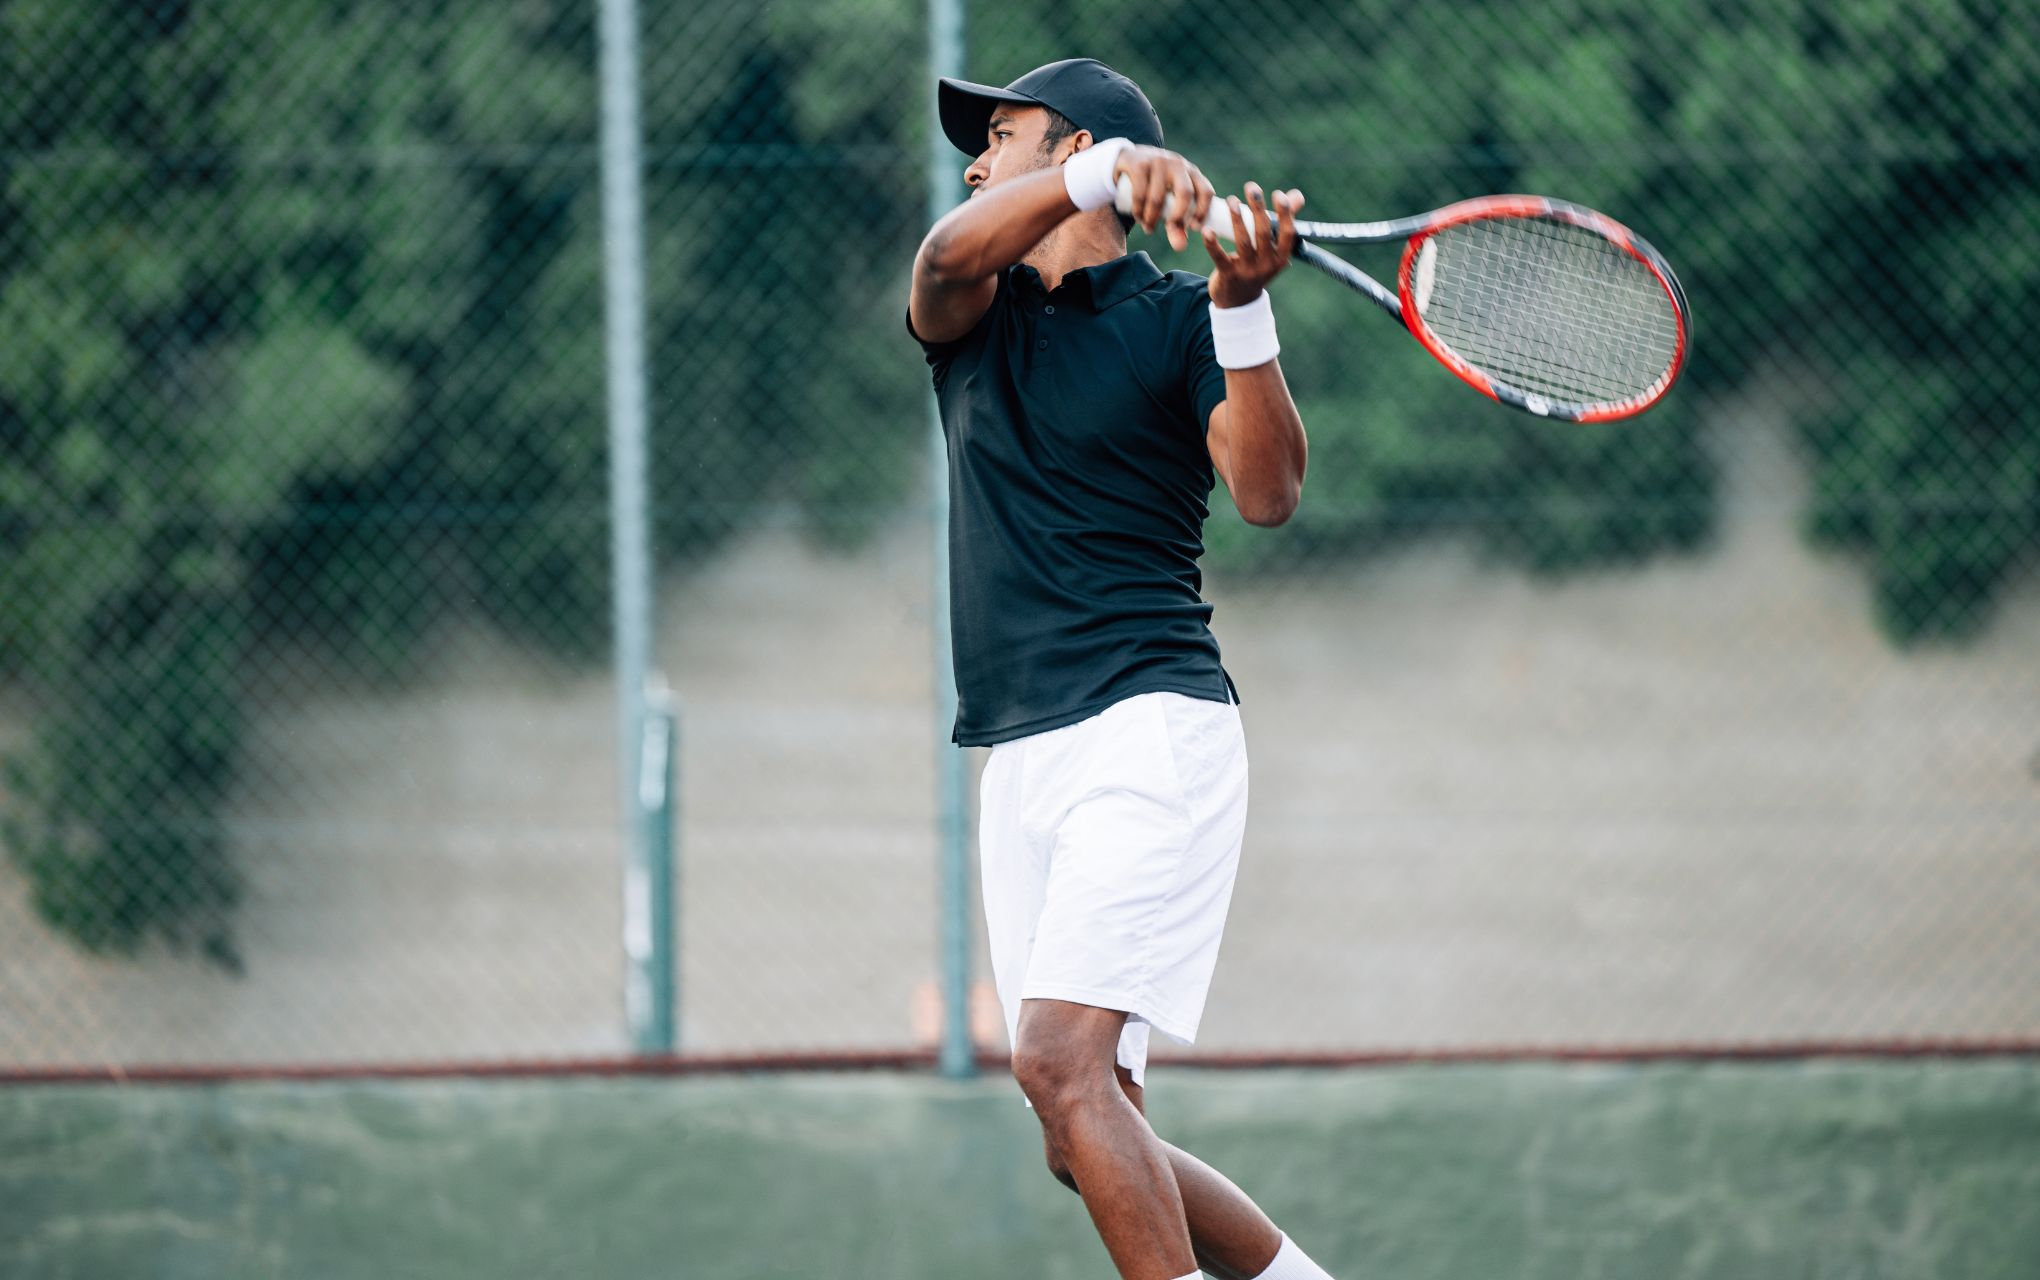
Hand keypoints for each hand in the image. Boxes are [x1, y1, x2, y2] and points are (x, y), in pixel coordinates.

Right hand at [1111, 145, 1214, 251]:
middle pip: (1185, 193)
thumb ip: (1176, 225)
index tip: (1194, 228)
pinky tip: (1139, 217)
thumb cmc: (1156, 185)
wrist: (1130, 159)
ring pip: (1158, 197)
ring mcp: (1158, 162)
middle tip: (1170, 229)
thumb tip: (1180, 247)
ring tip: (1148, 228)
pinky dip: (1138, 210)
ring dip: (1152, 218)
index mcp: (1192, 173)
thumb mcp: (1169, 201)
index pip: (1206, 191)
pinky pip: (1140, 193)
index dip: (1203, 211)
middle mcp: (1178, 164)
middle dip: (1178, 216)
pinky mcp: (1139, 164)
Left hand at [1204, 183, 1304, 308]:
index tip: (1278, 194)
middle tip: (1252, 188)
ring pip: (1243, 242)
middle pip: (1264, 233)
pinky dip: (1212, 244)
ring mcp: (1247, 271)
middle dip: (1258, 208)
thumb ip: (1283, 221)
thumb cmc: (1257, 267)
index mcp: (1281, 258)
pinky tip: (1208, 230)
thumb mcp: (1273, 250)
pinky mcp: (1228, 275)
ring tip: (1232, 200)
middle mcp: (1266, 265)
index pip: (1288, 234)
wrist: (1238, 302)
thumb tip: (1297, 195)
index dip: (1285, 213)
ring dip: (1237, 219)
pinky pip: (1219, 257)